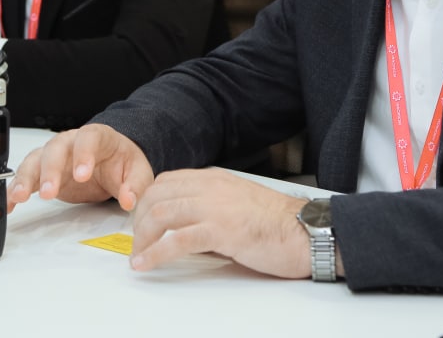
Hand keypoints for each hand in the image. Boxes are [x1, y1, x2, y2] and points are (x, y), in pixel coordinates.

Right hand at [7, 124, 153, 213]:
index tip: (82, 175)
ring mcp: (54, 156)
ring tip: (20, 196)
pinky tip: (9, 202)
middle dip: (50, 170)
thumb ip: (135, 185)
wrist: (111, 161)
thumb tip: (128, 200)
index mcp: (97, 137)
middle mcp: (70, 142)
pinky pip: (25, 177)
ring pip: (35, 161)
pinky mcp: (43, 173)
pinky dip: (15, 189)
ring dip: (26, 178)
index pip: (88, 139)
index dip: (83, 155)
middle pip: (55, 149)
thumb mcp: (138, 171)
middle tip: (49, 191)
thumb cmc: (122, 161)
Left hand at [129, 168, 310, 278]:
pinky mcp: (221, 230)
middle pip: (157, 196)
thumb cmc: (278, 223)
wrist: (306, 231)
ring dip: (142, 238)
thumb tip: (186, 229)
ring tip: (137, 256)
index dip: (147, 202)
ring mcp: (215, 207)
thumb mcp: (238, 203)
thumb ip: (211, 208)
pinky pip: (176, 240)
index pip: (166, 181)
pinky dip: (155, 253)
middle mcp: (210, 186)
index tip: (141, 222)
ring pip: (161, 214)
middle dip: (139, 221)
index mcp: (214, 178)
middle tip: (137, 243)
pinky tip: (145, 264)